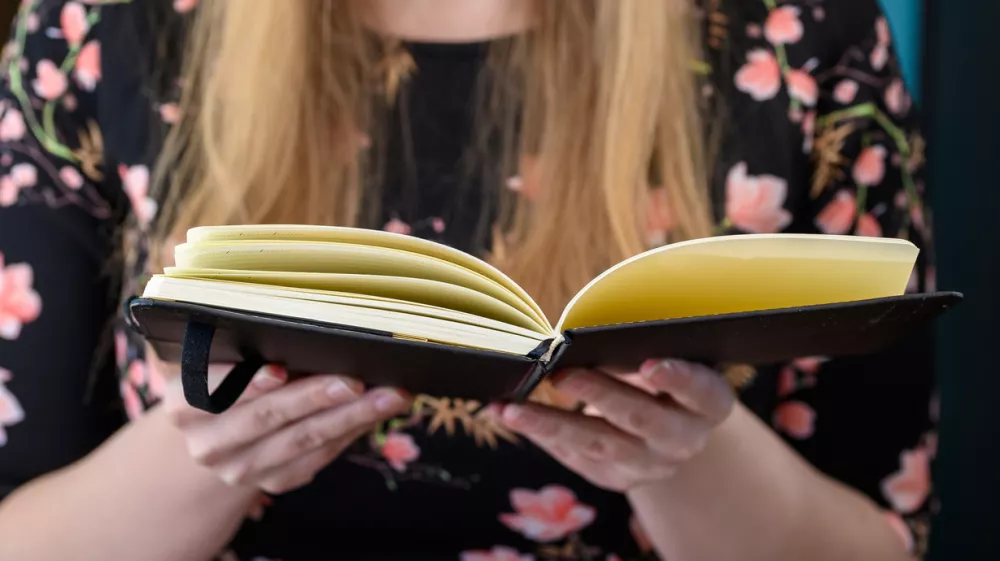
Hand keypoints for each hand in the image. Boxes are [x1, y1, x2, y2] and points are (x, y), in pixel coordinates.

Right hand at [160, 364, 412, 493]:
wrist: (221, 431)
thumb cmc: (230, 371)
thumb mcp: (222, 353)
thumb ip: (250, 339)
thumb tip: (317, 316)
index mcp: (184, 401)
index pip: (212, 391)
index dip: (247, 383)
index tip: (279, 370)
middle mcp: (207, 442)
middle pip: (267, 417)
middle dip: (316, 395)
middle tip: (357, 378)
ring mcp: (241, 469)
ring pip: (303, 440)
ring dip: (353, 416)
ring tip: (391, 394)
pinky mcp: (275, 482)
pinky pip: (320, 455)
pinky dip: (354, 429)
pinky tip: (381, 409)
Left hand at [500, 360, 734, 491]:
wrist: (664, 420)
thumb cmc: (658, 368)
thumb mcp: (663, 353)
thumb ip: (638, 347)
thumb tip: (582, 338)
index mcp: (709, 403)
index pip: (702, 392)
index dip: (679, 378)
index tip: (649, 364)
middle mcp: (684, 440)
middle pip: (641, 419)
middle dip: (599, 395)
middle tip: (560, 375)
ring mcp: (650, 465)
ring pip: (599, 445)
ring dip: (551, 424)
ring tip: (511, 408)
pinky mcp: (615, 479)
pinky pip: (575, 457)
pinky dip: (540, 434)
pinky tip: (507, 413)